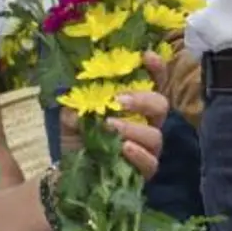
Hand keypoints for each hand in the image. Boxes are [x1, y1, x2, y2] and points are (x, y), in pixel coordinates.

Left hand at [58, 52, 170, 180]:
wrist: (73, 174)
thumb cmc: (80, 138)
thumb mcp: (70, 118)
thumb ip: (73, 107)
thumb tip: (76, 105)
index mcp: (135, 104)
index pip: (154, 82)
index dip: (156, 68)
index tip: (146, 56)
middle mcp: (147, 123)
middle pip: (161, 105)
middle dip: (143, 100)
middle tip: (120, 100)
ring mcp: (148, 148)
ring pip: (155, 134)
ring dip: (132, 128)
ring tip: (110, 127)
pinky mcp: (145, 170)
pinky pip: (150, 162)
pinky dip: (138, 154)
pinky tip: (123, 148)